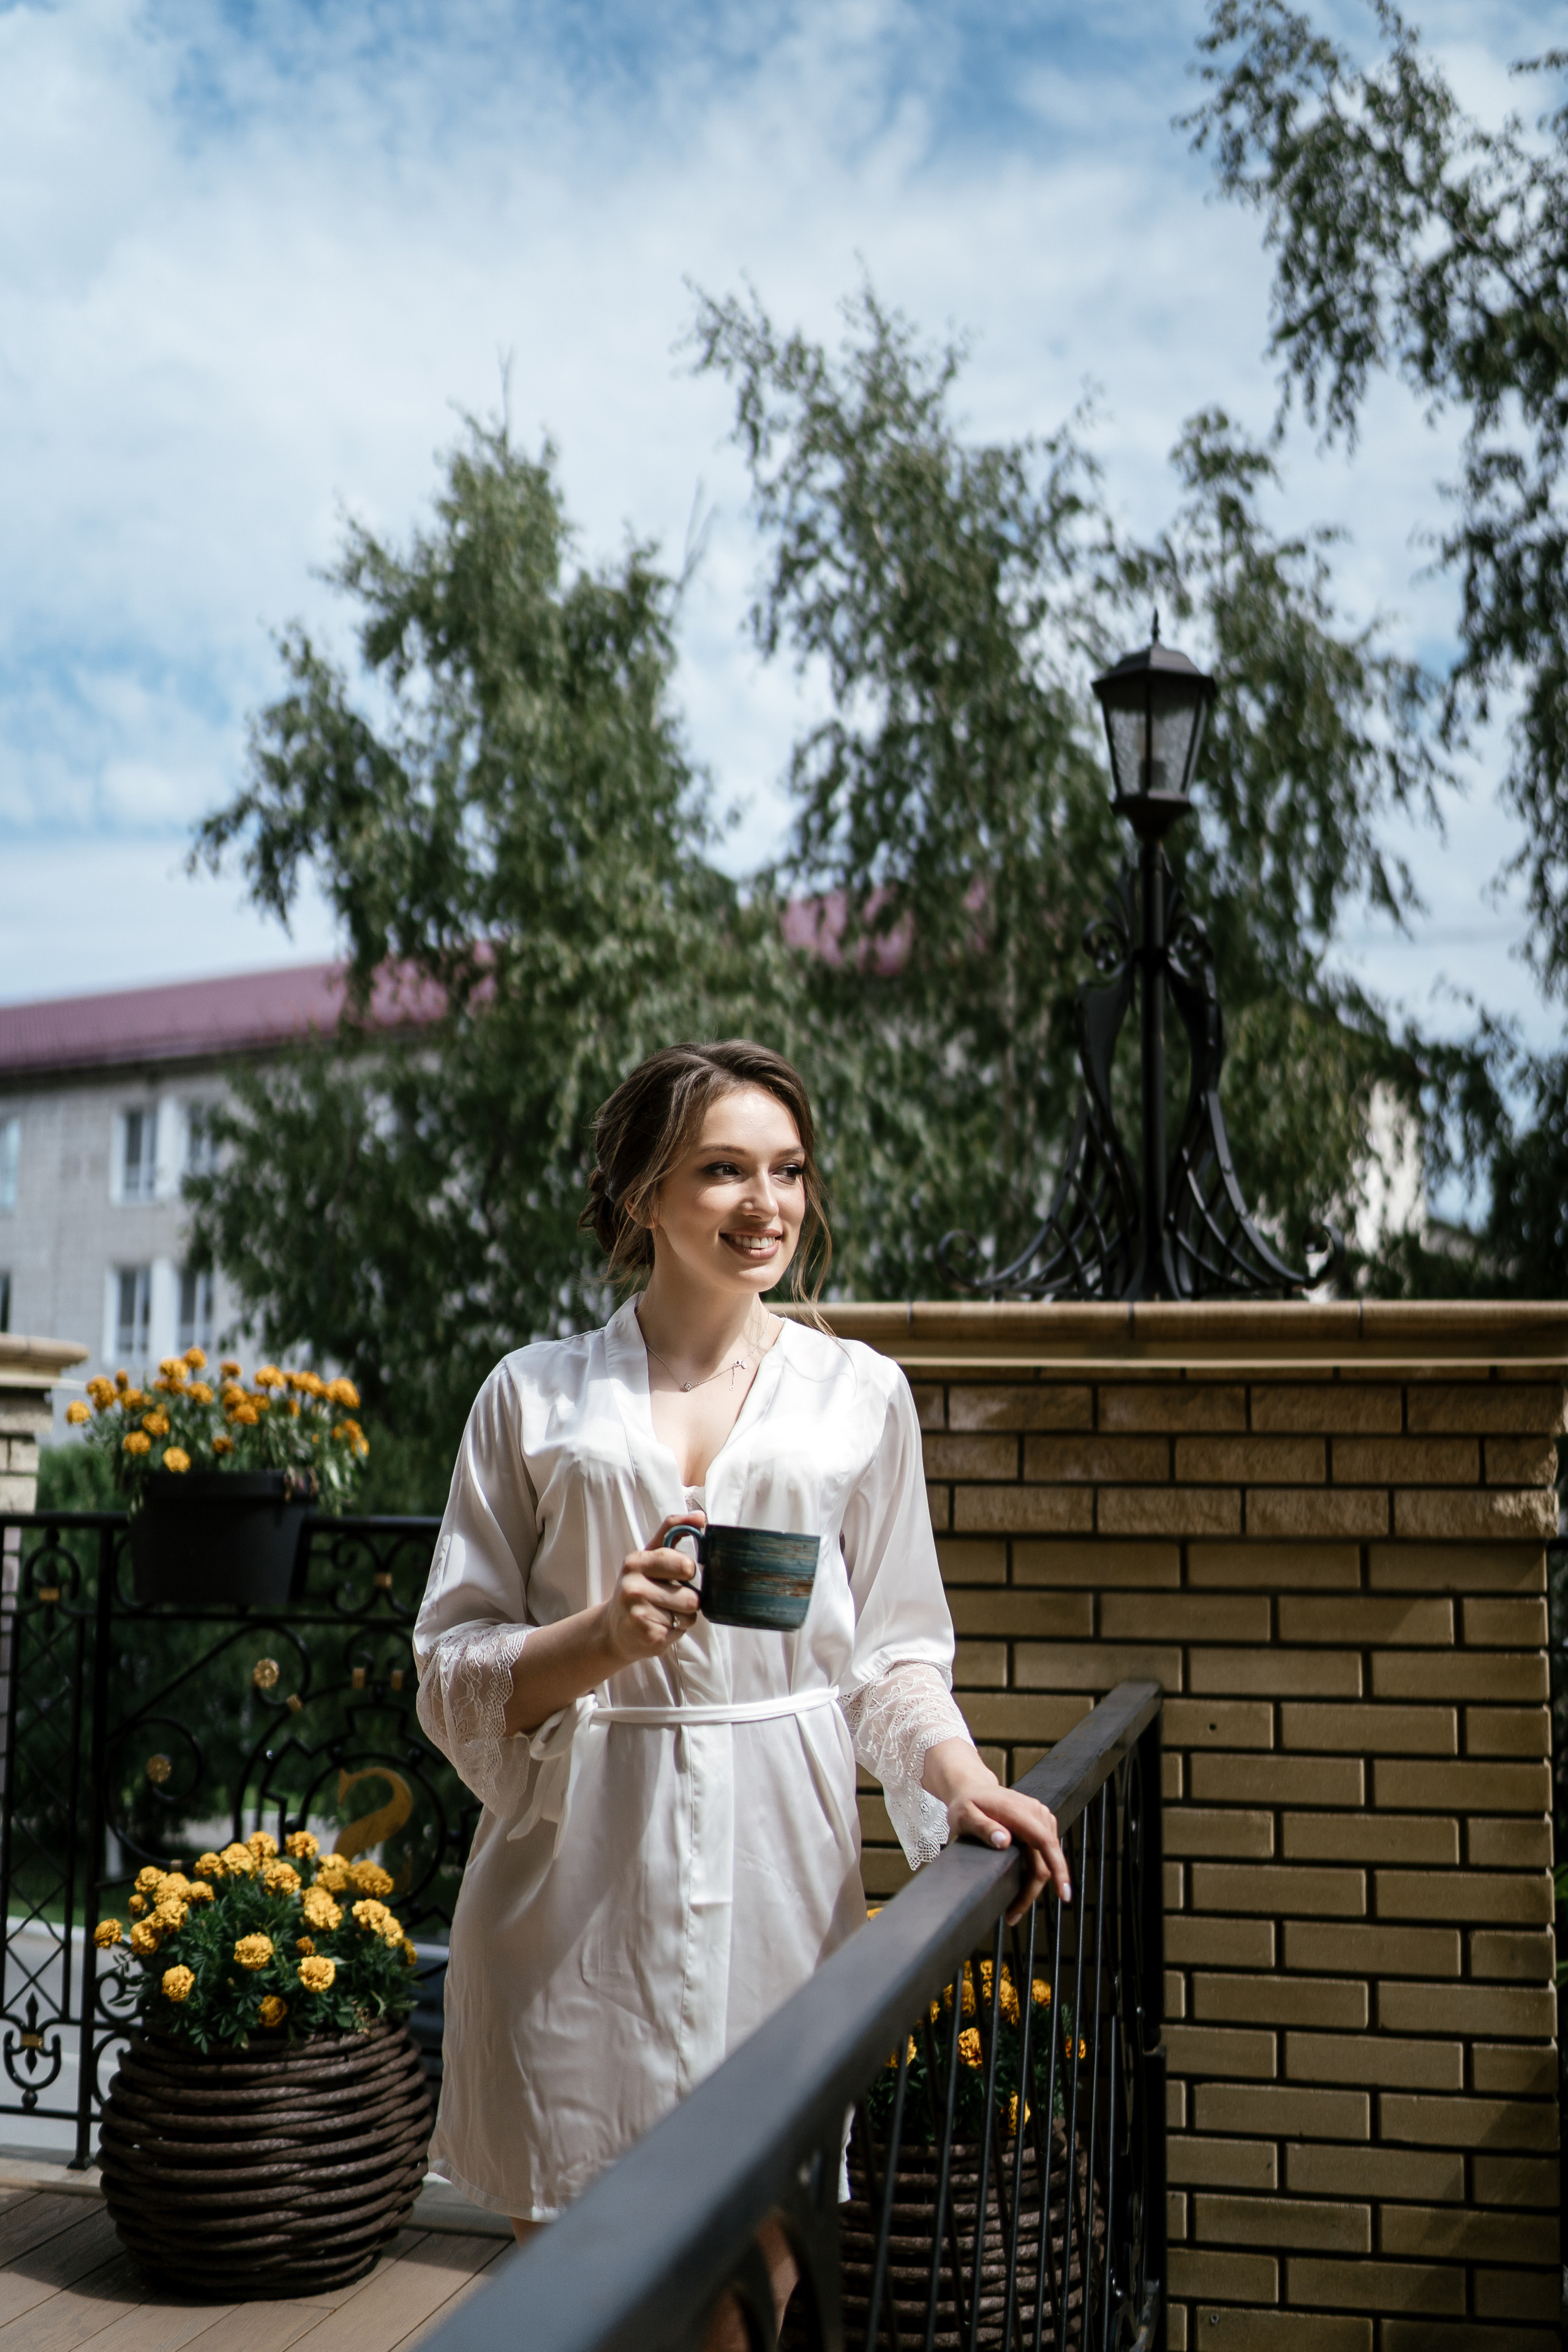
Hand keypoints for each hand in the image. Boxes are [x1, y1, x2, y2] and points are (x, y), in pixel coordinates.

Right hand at [601, 1510, 703, 1667]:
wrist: (615, 1630)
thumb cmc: (639, 1588)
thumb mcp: (650, 1556)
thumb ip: (673, 1531)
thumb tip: (700, 1516)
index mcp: (636, 1562)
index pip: (684, 1564)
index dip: (688, 1572)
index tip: (678, 1574)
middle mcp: (633, 1587)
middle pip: (691, 1595)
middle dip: (689, 1598)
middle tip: (671, 1598)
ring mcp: (638, 1613)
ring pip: (689, 1614)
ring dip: (684, 1616)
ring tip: (665, 1613)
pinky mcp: (647, 1636)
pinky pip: (681, 1630)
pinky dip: (676, 1630)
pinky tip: (660, 1627)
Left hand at [923, 1740, 1072, 1924]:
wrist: (972, 1789)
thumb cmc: (966, 1804)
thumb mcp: (964, 1815)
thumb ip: (982, 1827)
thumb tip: (1004, 1841)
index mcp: (1020, 1811)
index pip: (1045, 1842)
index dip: (1058, 1869)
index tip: (1064, 1894)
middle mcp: (1037, 1813)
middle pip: (1044, 1861)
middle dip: (1031, 1892)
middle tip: (1012, 1916)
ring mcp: (1041, 1818)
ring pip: (1045, 1861)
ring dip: (1033, 1886)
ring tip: (1013, 1907)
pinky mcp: (1041, 1825)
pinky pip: (1044, 1854)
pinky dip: (1035, 1872)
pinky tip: (1020, 1885)